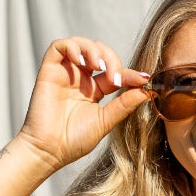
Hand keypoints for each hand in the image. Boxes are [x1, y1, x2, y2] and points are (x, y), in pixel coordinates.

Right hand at [15, 37, 150, 171]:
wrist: (49, 151)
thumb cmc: (74, 141)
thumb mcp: (105, 121)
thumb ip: (124, 104)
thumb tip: (146, 90)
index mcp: (94, 90)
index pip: (115, 72)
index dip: (130, 73)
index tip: (143, 79)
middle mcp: (80, 79)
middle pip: (99, 52)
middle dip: (112, 59)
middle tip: (116, 77)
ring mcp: (65, 73)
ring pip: (81, 44)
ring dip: (94, 49)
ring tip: (99, 66)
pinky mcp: (49, 70)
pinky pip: (59, 46)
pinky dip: (73, 47)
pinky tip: (82, 62)